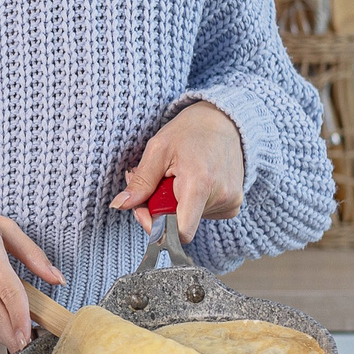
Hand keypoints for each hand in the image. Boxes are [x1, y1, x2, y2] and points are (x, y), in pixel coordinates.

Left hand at [113, 101, 245, 241]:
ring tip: (175, 176)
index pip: (180, 232)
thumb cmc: (190, 132)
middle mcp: (220, 197)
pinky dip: (190, 203)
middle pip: (178, 223)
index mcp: (200, 183)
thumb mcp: (158, 150)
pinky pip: (202, 215)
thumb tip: (119, 205)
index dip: (156, 228)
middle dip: (158, 208)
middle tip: (154, 181)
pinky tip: (191, 181)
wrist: (224, 122)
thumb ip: (141, 182)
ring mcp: (230, 202)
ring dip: (174, 203)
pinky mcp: (233, 205)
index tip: (144, 210)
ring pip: (188, 219)